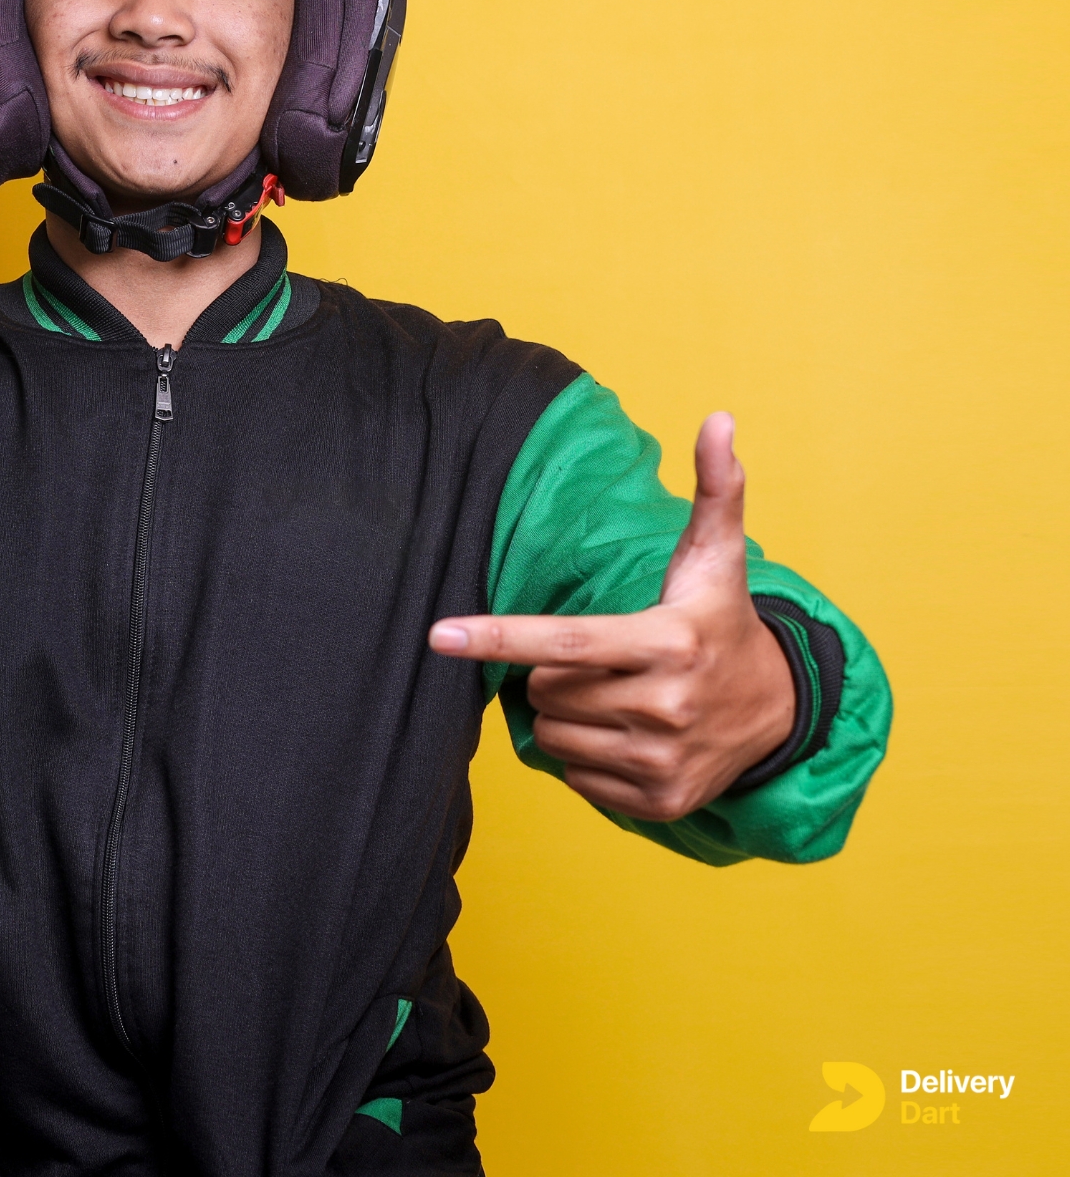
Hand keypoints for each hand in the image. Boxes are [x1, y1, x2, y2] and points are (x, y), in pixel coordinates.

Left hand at [429, 413, 794, 820]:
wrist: (780, 713)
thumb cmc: (721, 623)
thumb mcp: (716, 560)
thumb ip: (714, 488)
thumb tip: (720, 418)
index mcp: (667, 642)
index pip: (562, 641)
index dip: (496, 636)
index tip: (438, 635)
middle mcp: (666, 705)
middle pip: (547, 689)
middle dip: (554, 673)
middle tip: (601, 660)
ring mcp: (663, 759)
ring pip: (554, 734)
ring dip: (564, 713)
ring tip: (614, 695)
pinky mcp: (661, 801)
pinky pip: (575, 776)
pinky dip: (585, 755)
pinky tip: (626, 735)